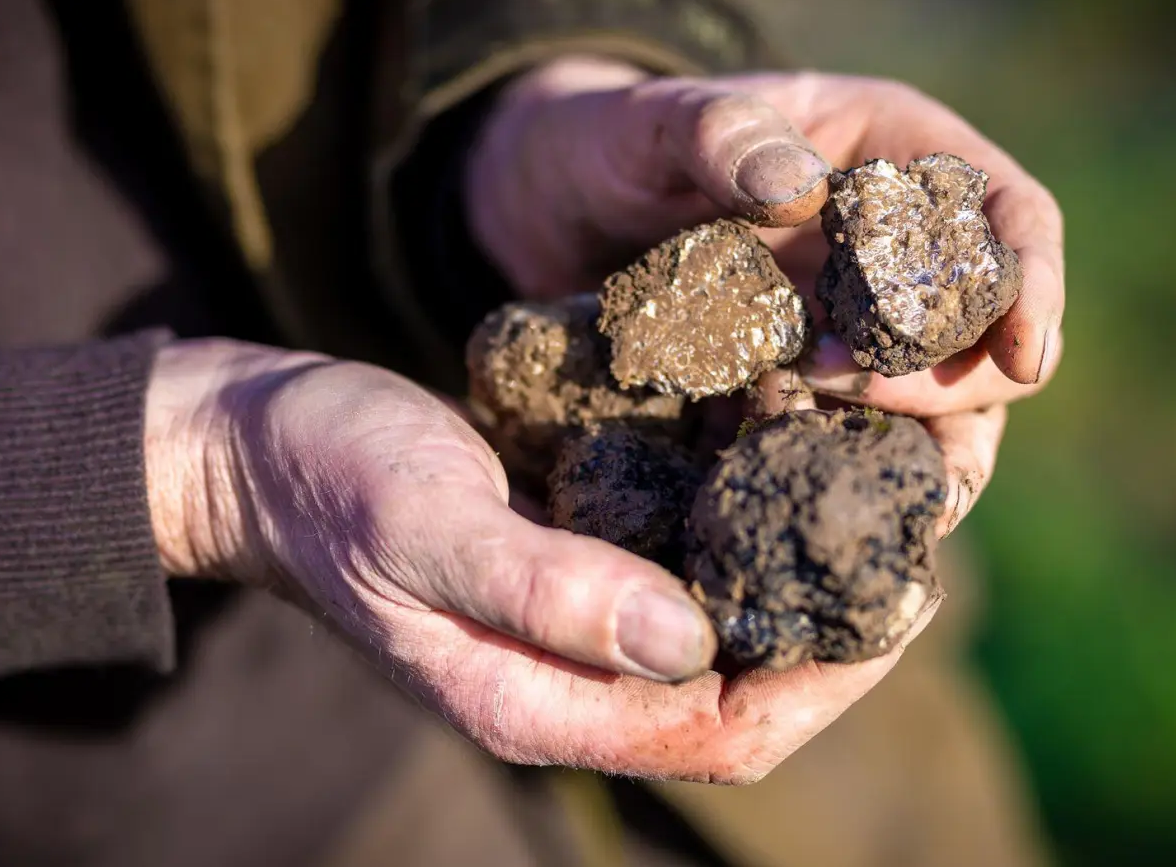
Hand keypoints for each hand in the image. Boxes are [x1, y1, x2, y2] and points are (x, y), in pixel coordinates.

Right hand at [143, 338, 1003, 781]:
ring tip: (880, 495)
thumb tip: (690, 640)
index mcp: (538, 702)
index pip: (722, 733)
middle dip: (839, 633)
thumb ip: (547, 594)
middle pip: (745, 692)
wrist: (259, 442)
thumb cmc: (329, 482)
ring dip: (804, 574)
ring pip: (728, 629)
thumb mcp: (426, 530)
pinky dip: (750, 524)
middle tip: (916, 537)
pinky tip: (793, 454)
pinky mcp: (578, 558)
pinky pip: (688, 564)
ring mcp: (577, 622)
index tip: (899, 596)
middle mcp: (573, 678)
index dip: (825, 681)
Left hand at [465, 58, 1065, 416]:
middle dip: (946, 378)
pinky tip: (786, 496)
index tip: (1023, 355)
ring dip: (907, 451)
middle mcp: (897, 256)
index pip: (1013, 218)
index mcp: (899, 158)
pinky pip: (847, 449)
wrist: (548, 213)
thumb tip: (801, 189)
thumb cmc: (611, 143)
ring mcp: (855, 334)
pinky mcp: (803, 400)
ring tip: (846, 475)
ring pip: (935, 415)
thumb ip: (718, 134)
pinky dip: (833, 476)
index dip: (1032, 286)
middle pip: (986, 335)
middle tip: (853, 386)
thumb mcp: (649, 123)